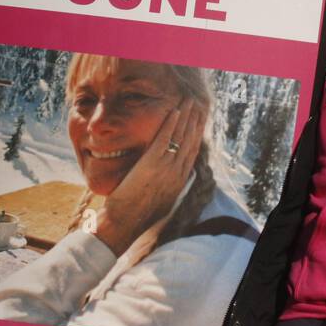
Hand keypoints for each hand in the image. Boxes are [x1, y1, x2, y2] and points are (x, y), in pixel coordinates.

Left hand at [94, 102, 206, 256]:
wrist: (125, 224)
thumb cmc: (137, 217)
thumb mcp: (161, 203)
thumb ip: (169, 188)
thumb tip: (174, 181)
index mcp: (179, 182)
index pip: (192, 152)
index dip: (197, 134)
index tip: (200, 120)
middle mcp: (177, 173)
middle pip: (191, 140)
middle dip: (195, 120)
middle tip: (198, 105)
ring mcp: (166, 168)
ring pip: (181, 136)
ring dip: (186, 116)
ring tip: (189, 101)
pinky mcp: (151, 164)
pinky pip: (164, 139)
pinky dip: (170, 123)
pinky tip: (174, 111)